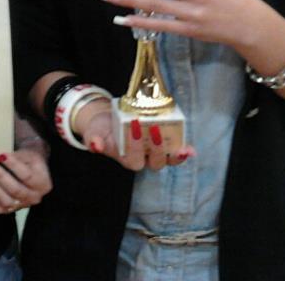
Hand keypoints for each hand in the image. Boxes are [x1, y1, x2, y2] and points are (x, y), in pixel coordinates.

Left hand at [0, 150, 51, 213]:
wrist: (33, 168)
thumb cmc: (31, 160)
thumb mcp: (29, 154)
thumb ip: (17, 157)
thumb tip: (0, 158)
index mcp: (43, 183)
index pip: (27, 175)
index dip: (13, 165)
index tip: (2, 156)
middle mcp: (35, 197)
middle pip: (16, 190)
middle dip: (0, 177)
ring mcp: (24, 204)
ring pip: (7, 201)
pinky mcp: (13, 209)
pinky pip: (0, 209)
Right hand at [72, 97, 194, 171]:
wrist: (107, 122)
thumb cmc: (101, 130)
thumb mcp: (93, 133)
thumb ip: (93, 140)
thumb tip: (95, 145)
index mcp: (126, 159)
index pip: (134, 160)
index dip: (136, 147)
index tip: (134, 126)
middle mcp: (142, 159)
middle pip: (154, 163)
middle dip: (157, 149)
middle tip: (154, 128)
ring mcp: (153, 153)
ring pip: (167, 160)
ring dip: (176, 156)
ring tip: (182, 148)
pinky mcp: (162, 144)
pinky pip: (175, 152)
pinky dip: (183, 152)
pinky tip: (191, 150)